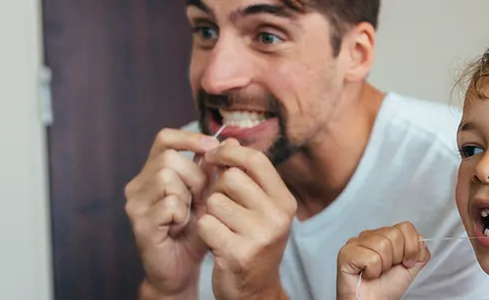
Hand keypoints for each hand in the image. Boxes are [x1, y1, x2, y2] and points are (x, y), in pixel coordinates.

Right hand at [124, 128, 219, 297]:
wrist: (182, 268)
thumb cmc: (196, 230)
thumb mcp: (209, 196)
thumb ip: (215, 170)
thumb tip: (230, 140)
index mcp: (153, 172)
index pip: (164, 139)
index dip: (189, 138)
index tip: (211, 146)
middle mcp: (139, 184)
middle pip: (169, 158)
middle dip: (194, 177)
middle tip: (199, 199)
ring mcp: (135, 203)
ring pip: (166, 177)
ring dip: (188, 196)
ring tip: (189, 214)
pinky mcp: (139, 222)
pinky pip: (169, 204)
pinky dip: (182, 215)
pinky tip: (181, 227)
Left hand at [197, 139, 296, 299]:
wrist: (254, 289)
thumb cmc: (252, 241)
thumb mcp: (259, 207)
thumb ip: (246, 175)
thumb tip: (228, 139)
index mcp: (285, 201)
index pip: (256, 160)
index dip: (229, 153)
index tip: (212, 157)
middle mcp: (277, 216)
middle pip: (231, 178)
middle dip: (218, 189)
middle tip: (222, 207)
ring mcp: (260, 236)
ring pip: (215, 201)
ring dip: (210, 213)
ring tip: (221, 227)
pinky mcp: (238, 253)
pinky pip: (206, 224)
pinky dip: (204, 231)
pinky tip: (215, 241)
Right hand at [336, 222, 430, 299]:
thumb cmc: (385, 288)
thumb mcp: (410, 268)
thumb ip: (419, 253)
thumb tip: (422, 240)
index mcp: (385, 235)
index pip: (405, 227)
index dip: (410, 248)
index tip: (405, 263)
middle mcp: (370, 235)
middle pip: (394, 234)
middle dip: (396, 258)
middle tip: (387, 269)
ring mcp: (356, 242)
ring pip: (382, 245)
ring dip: (383, 266)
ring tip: (376, 272)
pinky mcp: (346, 253)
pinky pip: (371, 258)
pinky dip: (372, 271)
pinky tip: (366, 275)